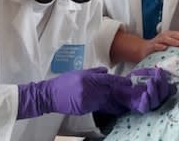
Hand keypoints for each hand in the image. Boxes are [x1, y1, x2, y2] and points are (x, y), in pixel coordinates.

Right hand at [17, 66, 131, 118]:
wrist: (49, 94)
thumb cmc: (64, 82)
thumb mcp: (79, 73)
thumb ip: (93, 72)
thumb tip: (106, 71)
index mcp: (87, 77)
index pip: (107, 79)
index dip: (119, 81)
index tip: (129, 82)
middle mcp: (88, 88)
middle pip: (108, 90)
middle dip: (118, 92)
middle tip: (128, 93)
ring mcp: (85, 99)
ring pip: (104, 100)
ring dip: (113, 100)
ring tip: (122, 101)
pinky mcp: (83, 108)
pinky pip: (97, 107)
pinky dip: (104, 106)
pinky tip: (110, 106)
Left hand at [118, 68, 176, 112]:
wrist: (120, 85)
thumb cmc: (135, 79)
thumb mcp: (145, 72)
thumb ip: (154, 72)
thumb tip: (164, 70)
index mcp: (161, 89)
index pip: (171, 89)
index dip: (171, 82)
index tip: (166, 74)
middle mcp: (158, 98)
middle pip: (164, 94)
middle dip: (163, 84)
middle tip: (158, 74)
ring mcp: (150, 104)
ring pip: (156, 101)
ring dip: (154, 91)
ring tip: (150, 81)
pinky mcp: (141, 108)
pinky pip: (146, 107)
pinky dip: (146, 101)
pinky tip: (145, 94)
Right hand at [141, 30, 178, 58]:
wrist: (143, 49)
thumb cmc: (158, 47)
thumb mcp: (169, 45)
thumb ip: (177, 45)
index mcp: (169, 35)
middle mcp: (164, 36)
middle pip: (174, 35)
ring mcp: (157, 41)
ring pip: (165, 39)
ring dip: (172, 41)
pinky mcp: (151, 46)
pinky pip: (155, 45)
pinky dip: (160, 46)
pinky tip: (164, 48)